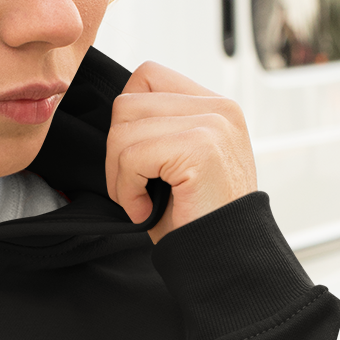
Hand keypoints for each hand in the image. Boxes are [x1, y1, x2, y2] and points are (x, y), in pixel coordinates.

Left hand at [105, 62, 257, 243]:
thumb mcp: (175, 166)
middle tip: (135, 190)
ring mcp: (212, 124)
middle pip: (127, 103)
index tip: (138, 163)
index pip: (147, 77)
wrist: (224, 262)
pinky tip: (145, 209)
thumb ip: (157, 131)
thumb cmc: (195, 222)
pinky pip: (131, 156)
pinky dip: (127, 190)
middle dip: (116, 153)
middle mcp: (218, 109)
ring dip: (119, 175)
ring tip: (142, 201)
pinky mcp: (200, 148)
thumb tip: (115, 120)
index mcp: (215, 108)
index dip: (126, 120)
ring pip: (123, 129)